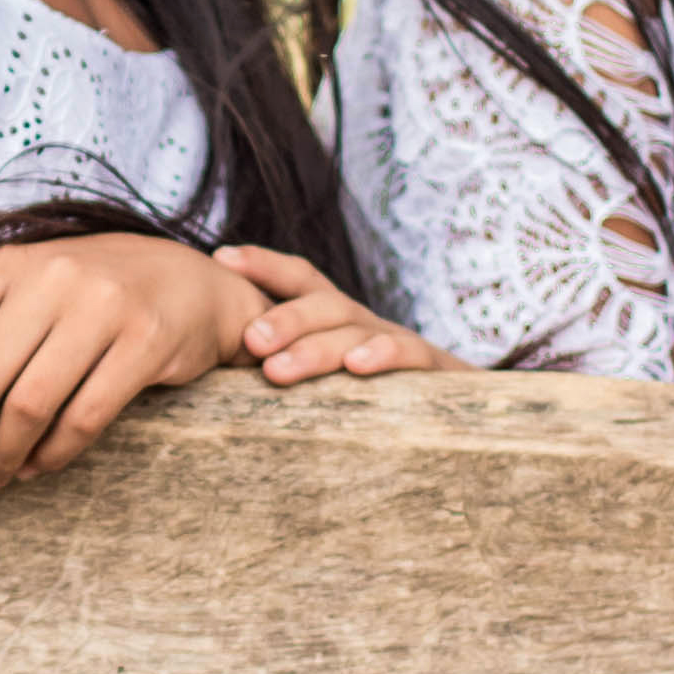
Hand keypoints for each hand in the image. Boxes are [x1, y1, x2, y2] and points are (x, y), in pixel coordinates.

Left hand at [0, 232, 246, 497]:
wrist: (193, 282)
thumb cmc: (91, 297)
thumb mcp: (24, 305)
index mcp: (8, 266)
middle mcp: (51, 279)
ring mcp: (102, 308)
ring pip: (29, 405)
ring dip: (0, 457)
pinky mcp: (145, 343)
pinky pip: (84, 418)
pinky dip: (52, 454)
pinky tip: (35, 468)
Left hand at [215, 243, 451, 389]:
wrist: (460, 414)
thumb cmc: (374, 397)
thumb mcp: (325, 376)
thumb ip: (281, 364)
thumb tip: (214, 360)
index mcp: (334, 318)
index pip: (300, 278)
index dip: (264, 264)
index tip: (222, 259)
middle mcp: (362, 322)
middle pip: (321, 304)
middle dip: (282, 318)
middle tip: (248, 340)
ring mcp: (395, 340)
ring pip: (352, 333)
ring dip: (313, 349)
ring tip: (277, 370)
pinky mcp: (431, 367)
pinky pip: (405, 353)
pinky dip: (381, 355)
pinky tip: (357, 366)